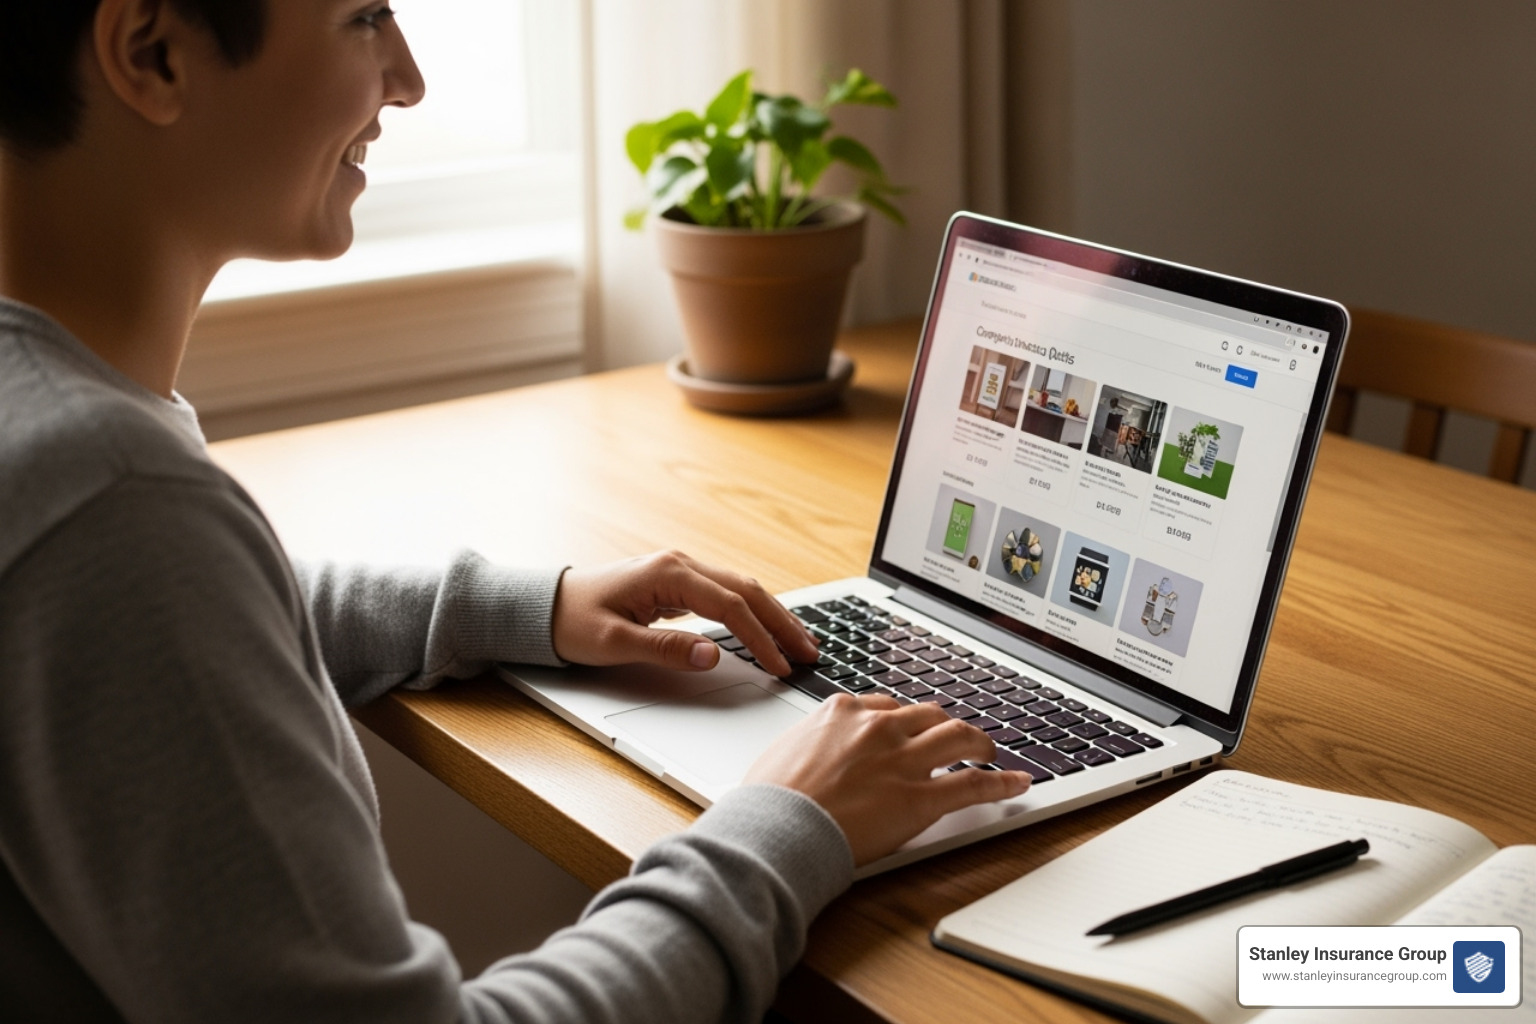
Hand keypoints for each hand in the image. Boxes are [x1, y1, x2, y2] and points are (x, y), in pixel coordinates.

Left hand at [552, 551, 818, 674]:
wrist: (543, 606)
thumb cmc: (572, 622)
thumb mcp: (614, 642)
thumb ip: (666, 649)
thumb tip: (713, 655)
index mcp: (668, 573)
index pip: (731, 605)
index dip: (760, 638)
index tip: (780, 665)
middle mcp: (680, 564)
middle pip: (747, 589)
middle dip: (781, 621)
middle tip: (810, 652)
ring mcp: (680, 570)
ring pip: (741, 588)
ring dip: (772, 614)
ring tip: (799, 642)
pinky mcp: (677, 583)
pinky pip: (726, 594)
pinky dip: (752, 612)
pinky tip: (766, 629)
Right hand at [744, 694, 1031, 865]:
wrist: (776, 828)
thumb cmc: (769, 800)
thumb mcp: (782, 753)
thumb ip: (808, 744)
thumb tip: (809, 752)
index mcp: (842, 712)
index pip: (887, 707)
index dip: (905, 721)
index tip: (910, 730)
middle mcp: (878, 728)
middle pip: (929, 715)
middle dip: (946, 726)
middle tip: (956, 738)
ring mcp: (902, 761)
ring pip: (959, 737)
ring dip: (981, 743)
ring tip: (991, 752)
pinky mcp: (921, 798)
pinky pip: (973, 783)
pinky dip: (1002, 782)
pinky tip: (1017, 783)